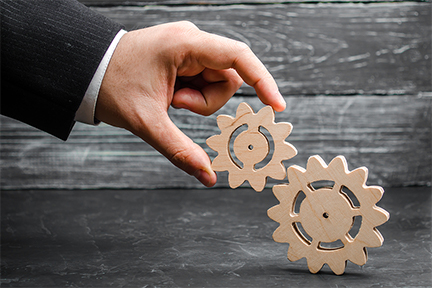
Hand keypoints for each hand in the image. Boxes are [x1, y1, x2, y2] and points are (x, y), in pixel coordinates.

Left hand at [96, 21, 285, 186]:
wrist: (86, 72)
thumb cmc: (111, 86)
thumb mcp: (146, 122)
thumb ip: (179, 150)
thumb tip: (208, 177)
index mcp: (185, 44)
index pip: (238, 57)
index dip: (263, 81)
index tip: (277, 107)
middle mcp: (191, 40)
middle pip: (228, 78)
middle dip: (207, 102)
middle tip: (175, 105)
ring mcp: (189, 48)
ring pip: (217, 83)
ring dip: (198, 101)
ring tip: (168, 100)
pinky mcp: (185, 58)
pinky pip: (205, 81)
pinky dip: (192, 96)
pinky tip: (170, 95)